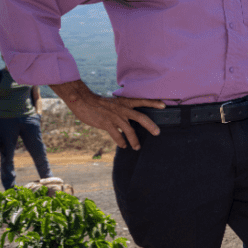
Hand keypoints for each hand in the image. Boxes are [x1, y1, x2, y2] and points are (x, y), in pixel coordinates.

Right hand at [50, 81, 164, 149]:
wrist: (83, 100)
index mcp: (125, 102)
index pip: (142, 101)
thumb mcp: (114, 102)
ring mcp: (115, 117)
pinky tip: (123, 146)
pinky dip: (121, 142)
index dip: (153, 102)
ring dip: (134, 141)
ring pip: (129, 130)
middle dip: (150, 126)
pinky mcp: (106, 124)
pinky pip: (117, 136)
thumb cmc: (99, 102)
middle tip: (157, 133)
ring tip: (137, 147)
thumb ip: (123, 108)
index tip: (164, 105)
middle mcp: (122, 109)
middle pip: (141, 118)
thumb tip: (130, 117)